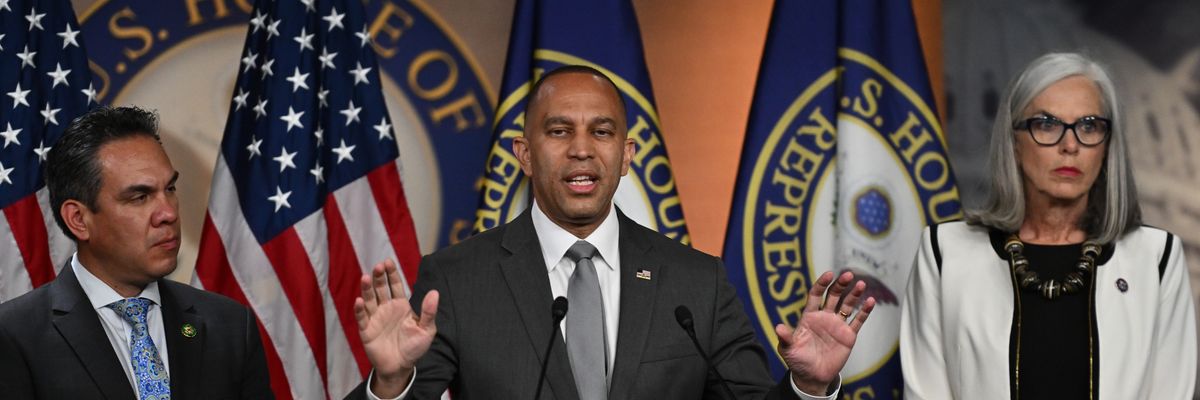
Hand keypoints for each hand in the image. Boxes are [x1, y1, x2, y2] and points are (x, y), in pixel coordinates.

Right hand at [354, 259, 438, 397]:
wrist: (401, 367)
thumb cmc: (415, 347)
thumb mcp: (427, 330)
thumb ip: (429, 312)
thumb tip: (435, 292)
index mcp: (401, 305)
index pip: (395, 285)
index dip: (392, 273)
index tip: (388, 261)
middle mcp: (386, 308)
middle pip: (381, 289)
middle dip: (379, 277)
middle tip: (378, 266)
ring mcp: (375, 318)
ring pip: (369, 299)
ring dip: (367, 289)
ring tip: (365, 277)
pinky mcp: (367, 330)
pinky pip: (362, 317)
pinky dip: (360, 309)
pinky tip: (359, 300)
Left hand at [775, 271, 874, 394]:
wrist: (812, 376)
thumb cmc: (798, 361)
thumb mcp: (788, 349)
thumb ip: (786, 337)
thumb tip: (778, 327)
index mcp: (809, 316)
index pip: (815, 295)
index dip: (821, 284)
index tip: (829, 274)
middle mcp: (824, 317)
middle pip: (833, 296)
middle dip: (840, 285)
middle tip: (848, 275)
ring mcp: (837, 325)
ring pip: (847, 305)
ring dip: (854, 294)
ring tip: (861, 284)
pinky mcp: (848, 336)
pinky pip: (858, 321)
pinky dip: (864, 311)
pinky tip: (870, 301)